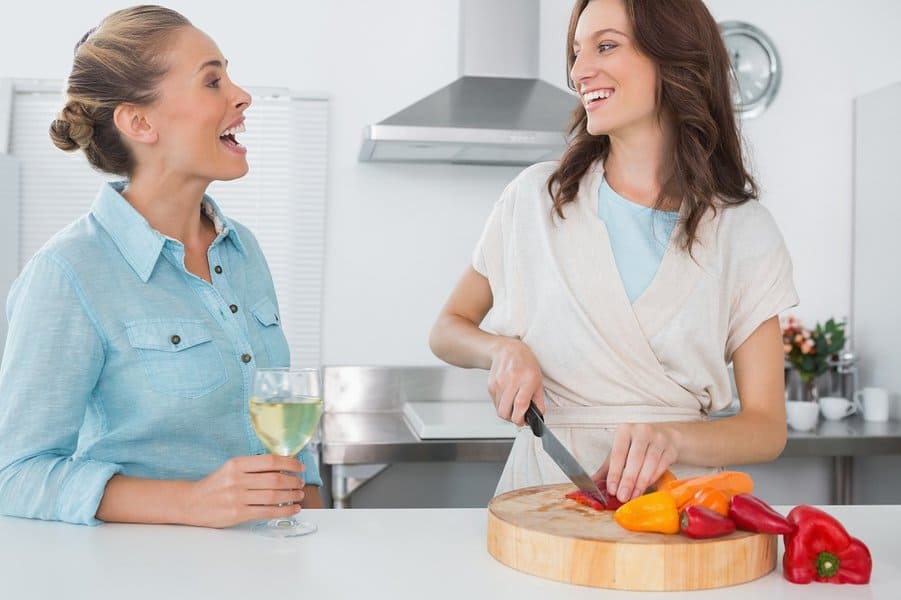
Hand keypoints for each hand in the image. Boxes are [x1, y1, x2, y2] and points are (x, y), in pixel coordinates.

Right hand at [184, 455, 305, 527]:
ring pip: (273, 496)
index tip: (299, 467)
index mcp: (236, 464)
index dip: (289, 463)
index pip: (270, 461)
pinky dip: (284, 510)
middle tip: (300, 483)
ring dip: (291, 495)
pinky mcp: (238, 514)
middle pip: (274, 479)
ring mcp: (237, 497)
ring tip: (299, 495)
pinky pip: (267, 511)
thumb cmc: (215, 485)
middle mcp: (237, 479)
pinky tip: (293, 508)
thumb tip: (283, 467)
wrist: (192, 502)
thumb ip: (253, 467)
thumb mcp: (231, 468)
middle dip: (293, 481)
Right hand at [487, 337, 544, 425]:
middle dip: (512, 419)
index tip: (523, 421)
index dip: (521, 418)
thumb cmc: (525, 363)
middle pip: (506, 411)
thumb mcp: (538, 380)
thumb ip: (538, 400)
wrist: (507, 350)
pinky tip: (507, 397)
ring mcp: (499, 383)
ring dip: (507, 412)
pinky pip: (495, 403)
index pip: (520, 405)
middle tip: (518, 415)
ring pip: (499, 410)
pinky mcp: (491, 385)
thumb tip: (537, 416)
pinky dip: (502, 404)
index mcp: (526, 379)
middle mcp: (511, 380)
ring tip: (514, 405)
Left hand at [592, 423, 677, 503]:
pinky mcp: (670, 448)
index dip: (614, 473)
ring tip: (633, 496)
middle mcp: (642, 431)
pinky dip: (652, 478)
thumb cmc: (637, 444)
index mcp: (625, 430)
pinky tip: (645, 487)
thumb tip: (593, 483)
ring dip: (641, 482)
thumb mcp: (620, 451)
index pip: (618, 453)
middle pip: (634, 458)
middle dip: (628, 480)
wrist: (665, 436)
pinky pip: (661, 465)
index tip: (611, 489)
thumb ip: (607, 467)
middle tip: (622, 496)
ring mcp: (658, 438)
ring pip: (650, 463)